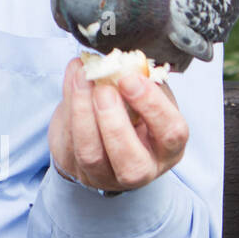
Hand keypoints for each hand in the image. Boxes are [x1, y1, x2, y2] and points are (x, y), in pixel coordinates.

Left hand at [47, 58, 188, 192]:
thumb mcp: (145, 99)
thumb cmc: (132, 114)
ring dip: (83, 112)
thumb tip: (124, 62)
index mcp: (167, 148)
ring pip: (92, 154)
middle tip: (103, 89)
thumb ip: (141, 83)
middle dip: (114, 121)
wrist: (101, 135)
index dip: (152, 105)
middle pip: (131, 160)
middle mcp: (141, 169)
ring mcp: (106, 175)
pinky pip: (69, 142)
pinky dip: (68, 108)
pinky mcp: (76, 169)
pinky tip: (72, 81)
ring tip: (83, 79)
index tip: (130, 79)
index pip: (170, 133)